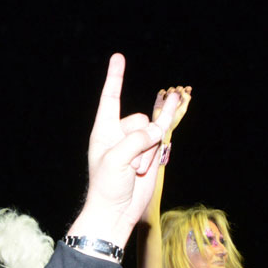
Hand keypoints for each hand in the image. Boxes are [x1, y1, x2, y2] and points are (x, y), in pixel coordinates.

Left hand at [70, 54, 178, 245]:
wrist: (116, 211)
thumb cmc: (107, 187)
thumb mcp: (116, 160)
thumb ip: (136, 140)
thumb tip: (157, 131)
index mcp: (103, 131)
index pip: (110, 98)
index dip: (115, 77)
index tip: (118, 57)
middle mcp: (119, 134)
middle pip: (141, 120)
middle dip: (142, 143)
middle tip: (129, 167)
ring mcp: (136, 143)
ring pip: (154, 133)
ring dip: (149, 153)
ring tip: (136, 171)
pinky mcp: (149, 154)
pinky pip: (161, 139)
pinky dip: (160, 143)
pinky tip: (164, 131)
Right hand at [152, 85, 191, 135]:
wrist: (163, 126)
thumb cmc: (174, 119)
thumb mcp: (183, 110)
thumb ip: (186, 99)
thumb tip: (183, 91)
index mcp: (181, 103)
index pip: (185, 93)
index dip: (187, 89)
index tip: (187, 88)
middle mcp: (174, 101)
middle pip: (178, 90)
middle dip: (179, 88)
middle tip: (179, 90)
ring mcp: (166, 101)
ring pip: (169, 91)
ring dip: (171, 89)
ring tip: (171, 93)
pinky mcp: (159, 102)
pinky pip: (160, 94)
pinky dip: (162, 91)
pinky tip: (164, 93)